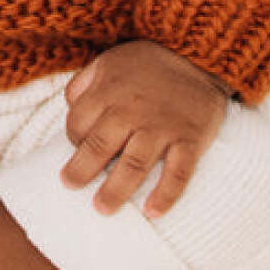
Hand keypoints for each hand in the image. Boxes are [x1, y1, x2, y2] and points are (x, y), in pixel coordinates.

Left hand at [60, 39, 230, 217]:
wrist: (200, 56)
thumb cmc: (148, 63)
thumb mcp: (109, 60)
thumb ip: (84, 82)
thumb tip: (68, 107)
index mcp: (108, 91)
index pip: (78, 123)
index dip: (72, 138)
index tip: (76, 150)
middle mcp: (132, 111)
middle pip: (99, 147)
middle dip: (81, 170)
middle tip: (70, 186)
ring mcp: (163, 127)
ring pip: (134, 165)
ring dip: (116, 190)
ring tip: (102, 209)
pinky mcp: (190, 139)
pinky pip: (178, 172)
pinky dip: (166, 194)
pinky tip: (152, 213)